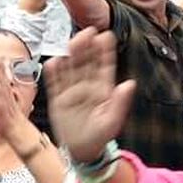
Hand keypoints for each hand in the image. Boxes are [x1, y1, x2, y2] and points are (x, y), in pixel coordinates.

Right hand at [46, 28, 135, 163]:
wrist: (82, 151)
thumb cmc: (100, 136)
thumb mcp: (112, 121)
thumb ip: (119, 102)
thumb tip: (129, 84)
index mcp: (103, 89)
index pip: (104, 66)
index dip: (105, 51)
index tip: (106, 36)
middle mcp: (87, 85)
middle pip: (86, 62)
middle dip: (87, 46)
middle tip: (88, 31)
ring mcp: (71, 90)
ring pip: (70, 68)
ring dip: (71, 54)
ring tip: (72, 41)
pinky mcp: (58, 98)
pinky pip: (54, 83)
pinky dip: (53, 73)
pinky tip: (53, 62)